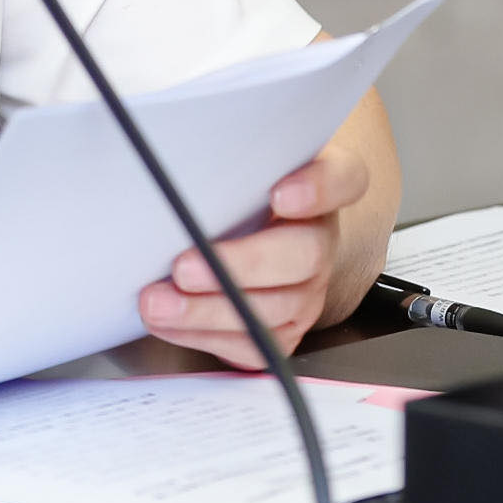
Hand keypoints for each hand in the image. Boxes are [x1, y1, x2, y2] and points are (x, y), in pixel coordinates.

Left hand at [136, 145, 371, 366]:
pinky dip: (204, 336)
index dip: (319, 188)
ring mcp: (308, 289)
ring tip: (158, 303)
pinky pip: (254, 344)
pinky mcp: (286, 329)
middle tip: (183, 267)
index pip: (343, 178)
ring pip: (276, 308)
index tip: (279, 194)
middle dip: (240, 265)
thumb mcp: (233, 163)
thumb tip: (163, 167)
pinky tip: (168, 323)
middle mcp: (320, 238)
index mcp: (320, 185)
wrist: (247, 231)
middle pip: (305, 254)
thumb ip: (219, 159)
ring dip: (208, 310)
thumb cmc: (235, 191)